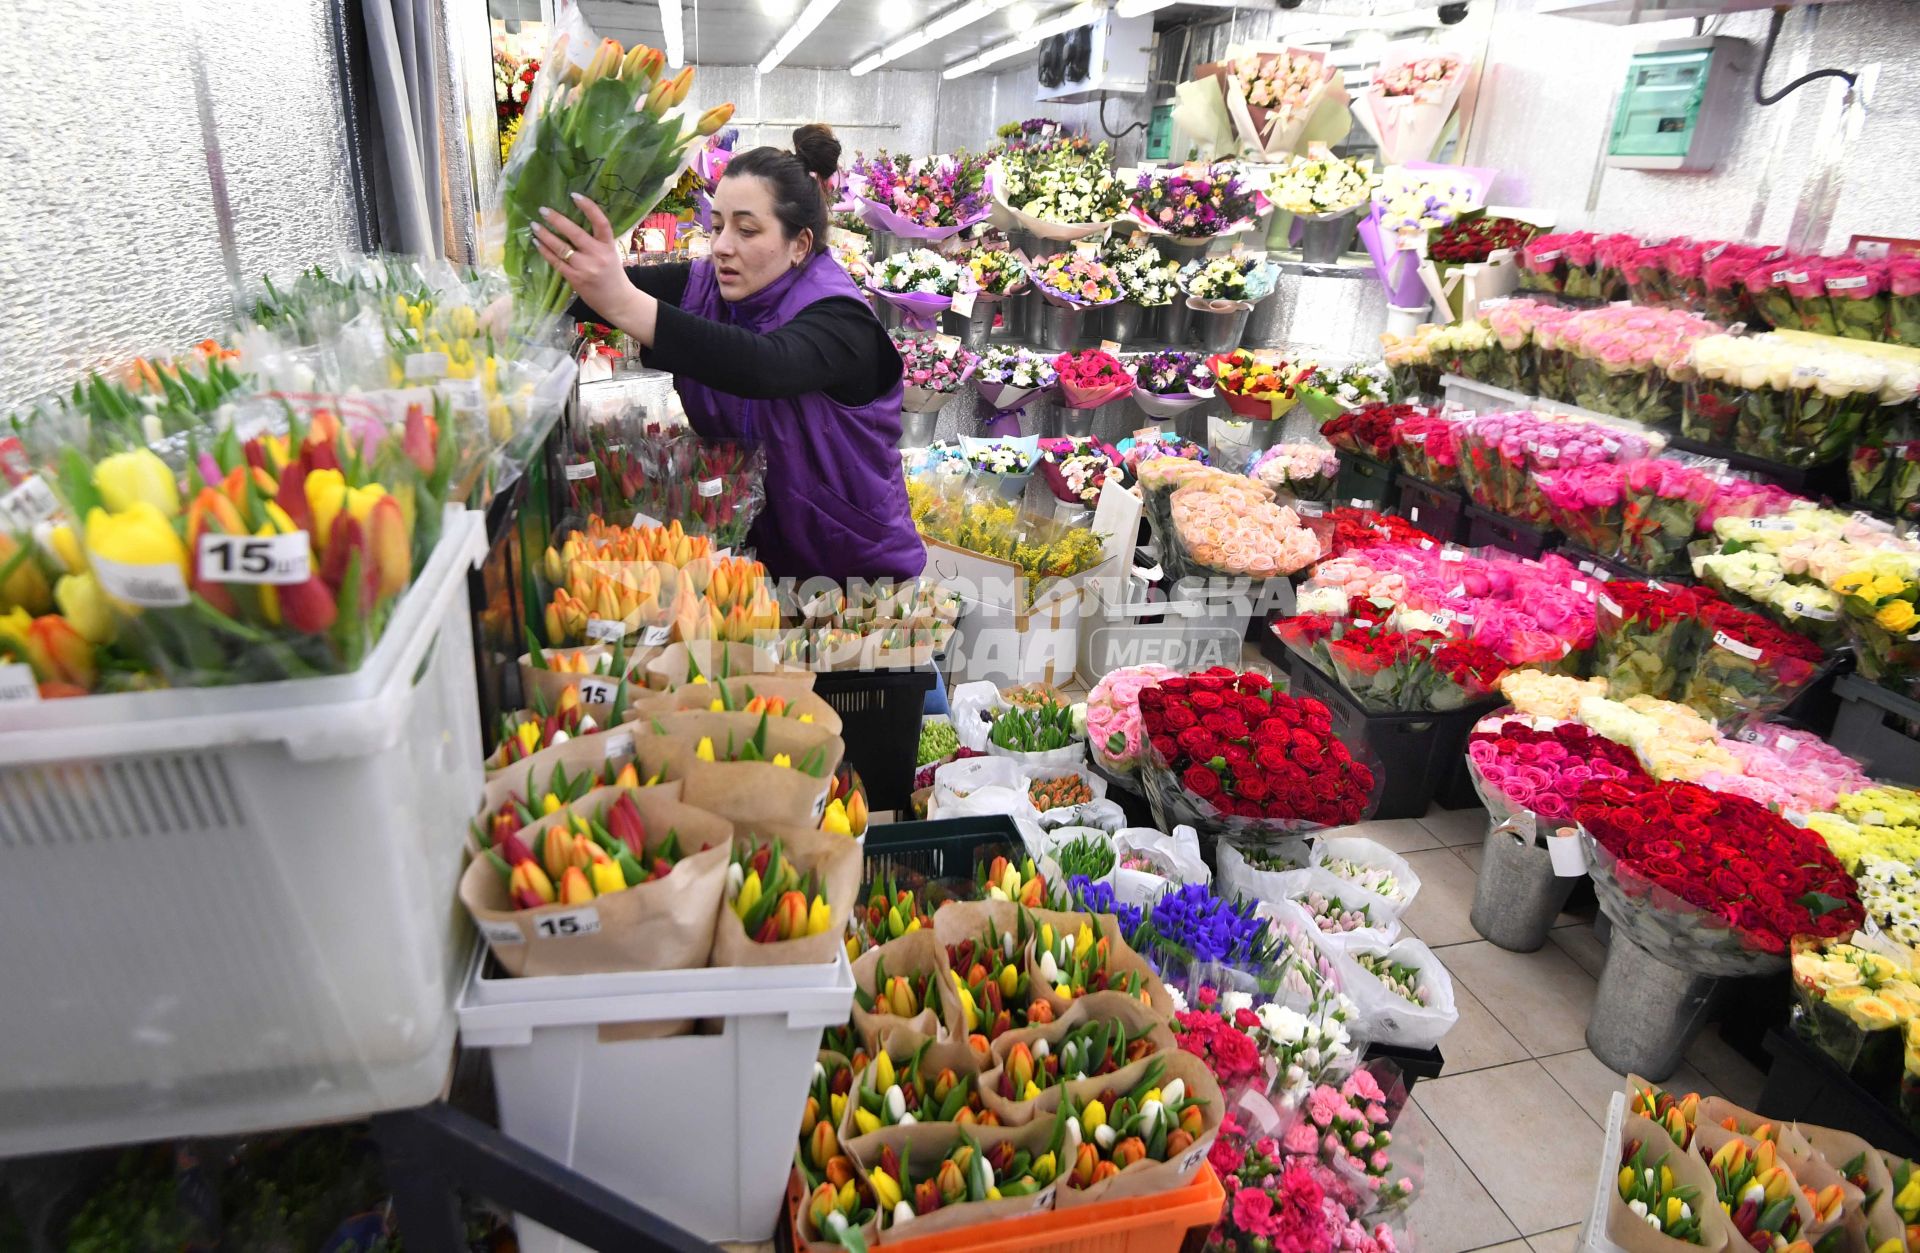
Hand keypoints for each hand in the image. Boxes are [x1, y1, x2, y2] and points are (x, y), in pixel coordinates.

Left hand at [533, 194, 645, 328]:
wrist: (618, 302)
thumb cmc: (613, 275)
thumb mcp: (610, 254)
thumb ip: (596, 241)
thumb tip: (572, 223)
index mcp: (608, 246)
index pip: (601, 223)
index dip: (588, 207)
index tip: (574, 195)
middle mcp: (598, 255)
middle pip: (575, 233)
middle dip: (557, 220)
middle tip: (543, 210)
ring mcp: (585, 268)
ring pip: (561, 248)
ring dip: (545, 235)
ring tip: (534, 226)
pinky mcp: (575, 279)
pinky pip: (556, 262)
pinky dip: (545, 252)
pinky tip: (537, 243)